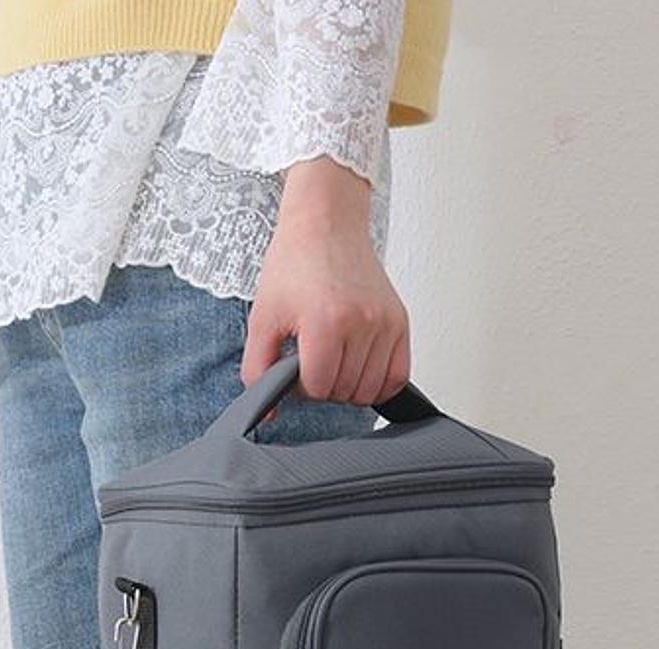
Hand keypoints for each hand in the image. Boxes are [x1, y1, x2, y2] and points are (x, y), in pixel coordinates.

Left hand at [243, 157, 409, 405]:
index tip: (295, 364)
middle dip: (323, 385)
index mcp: (325, 323)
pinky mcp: (400, 321)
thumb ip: (258, 370)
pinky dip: (378, 382)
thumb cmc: (293, 268)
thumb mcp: (262, 319)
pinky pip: (398, 376)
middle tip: (312, 358)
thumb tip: (268, 412)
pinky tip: (358, 367)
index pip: (318, 389)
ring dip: (349, 385)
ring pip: (370, 389)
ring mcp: (385, 322)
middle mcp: (362, 322)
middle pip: (344, 392)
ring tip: (333, 359)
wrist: (326, 226)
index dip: (301, 386)